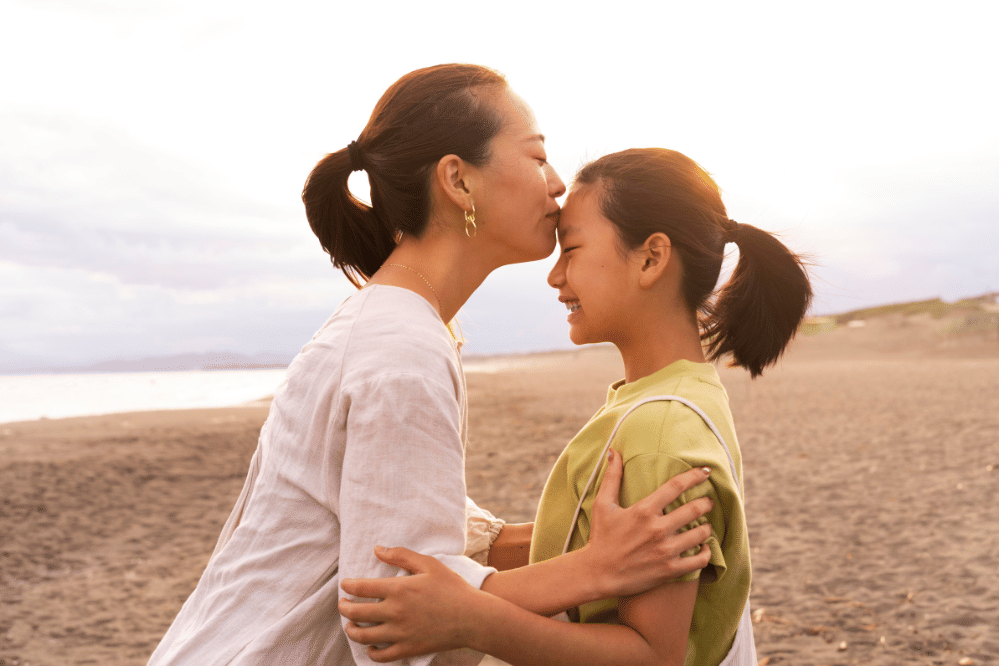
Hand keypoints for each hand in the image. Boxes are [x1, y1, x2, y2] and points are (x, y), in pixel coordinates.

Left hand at [339, 546, 482, 661]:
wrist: (473, 618)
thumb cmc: (453, 588)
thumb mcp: (429, 564)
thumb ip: (401, 555)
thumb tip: (377, 549)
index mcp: (398, 589)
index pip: (361, 587)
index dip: (348, 586)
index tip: (345, 585)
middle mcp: (394, 612)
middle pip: (356, 612)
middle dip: (344, 607)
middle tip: (342, 604)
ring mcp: (400, 633)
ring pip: (363, 635)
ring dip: (351, 629)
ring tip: (350, 625)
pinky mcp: (408, 649)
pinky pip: (380, 656)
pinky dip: (370, 652)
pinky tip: (370, 646)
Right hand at [581, 448, 713, 597]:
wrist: (597, 573)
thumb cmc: (601, 537)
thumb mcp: (602, 504)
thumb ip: (611, 477)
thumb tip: (614, 452)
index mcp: (644, 510)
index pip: (676, 486)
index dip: (694, 476)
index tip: (705, 472)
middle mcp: (657, 529)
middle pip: (694, 509)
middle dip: (706, 503)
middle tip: (708, 501)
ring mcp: (665, 550)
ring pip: (700, 534)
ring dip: (706, 527)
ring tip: (705, 525)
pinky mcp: (669, 570)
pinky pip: (699, 560)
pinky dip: (706, 553)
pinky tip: (704, 548)